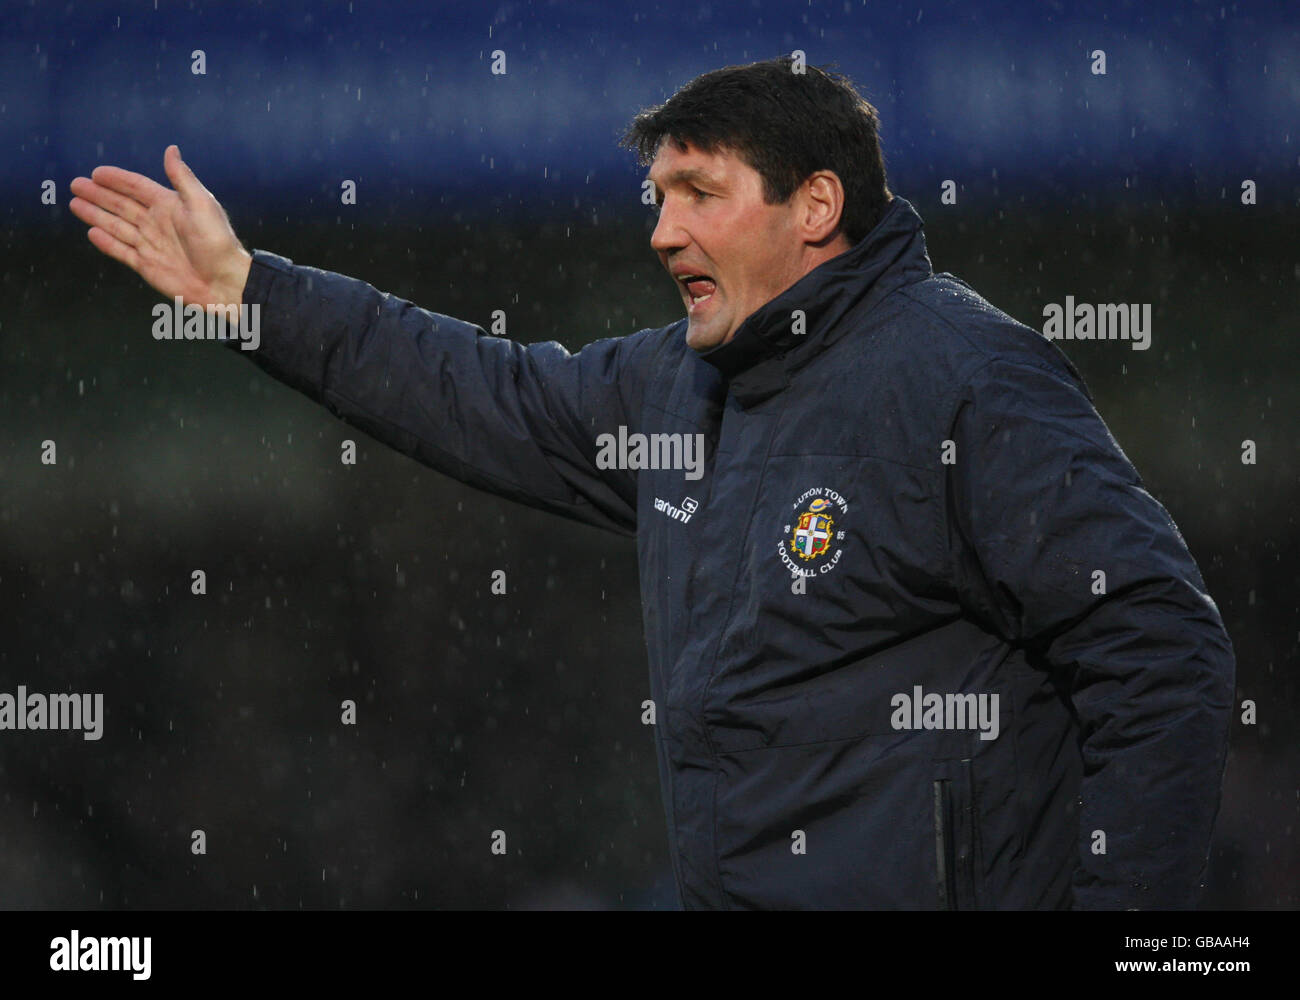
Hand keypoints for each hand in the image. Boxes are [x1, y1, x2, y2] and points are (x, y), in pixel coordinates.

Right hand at [69, 145, 251, 308]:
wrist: (223, 282)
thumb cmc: (217, 242)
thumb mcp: (202, 204)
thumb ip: (182, 178)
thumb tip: (171, 149)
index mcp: (170, 206)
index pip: (137, 187)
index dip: (117, 179)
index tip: (97, 172)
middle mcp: (158, 223)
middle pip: (121, 205)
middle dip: (98, 195)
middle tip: (76, 184)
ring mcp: (151, 244)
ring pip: (117, 226)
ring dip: (96, 214)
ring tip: (75, 204)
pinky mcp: (147, 265)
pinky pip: (121, 251)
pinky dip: (106, 242)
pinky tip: (92, 232)